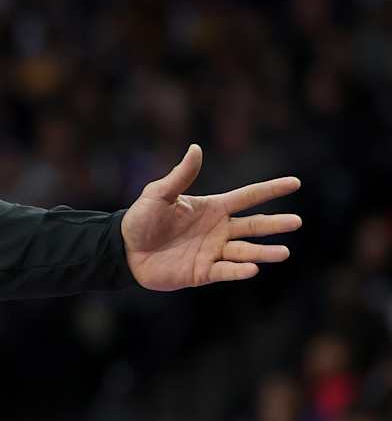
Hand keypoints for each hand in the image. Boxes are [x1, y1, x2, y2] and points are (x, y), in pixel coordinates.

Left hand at [120, 144, 299, 289]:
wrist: (123, 250)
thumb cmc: (141, 219)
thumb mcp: (159, 194)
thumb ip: (181, 175)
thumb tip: (195, 148)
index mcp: (212, 208)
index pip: (248, 197)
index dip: (271, 190)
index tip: (295, 183)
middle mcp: (218, 230)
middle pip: (254, 226)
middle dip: (275, 224)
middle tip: (297, 222)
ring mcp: (213, 251)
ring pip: (245, 251)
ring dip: (264, 252)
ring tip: (284, 253)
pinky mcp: (203, 272)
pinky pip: (226, 271)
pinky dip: (239, 271)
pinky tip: (253, 268)